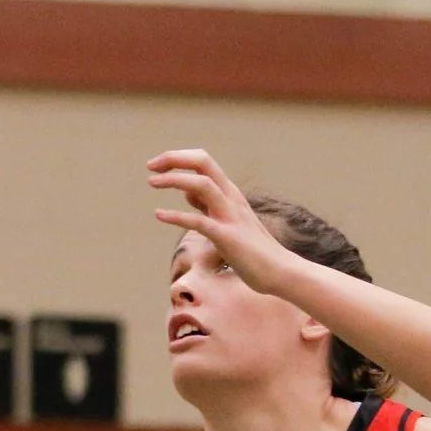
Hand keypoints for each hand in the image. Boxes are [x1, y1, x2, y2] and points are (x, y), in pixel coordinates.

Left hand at [147, 149, 300, 293]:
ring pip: (202, 185)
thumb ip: (208, 205)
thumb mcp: (229, 221)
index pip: (203, 162)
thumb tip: (186, 192)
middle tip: (150, 166)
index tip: (157, 166)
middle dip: (174, 159)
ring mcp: (230, 216)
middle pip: (203, 163)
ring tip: (151, 182)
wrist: (280, 271)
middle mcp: (231, 198)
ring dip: (174, 179)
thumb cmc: (253, 250)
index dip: (178, 158)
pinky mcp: (228, 237)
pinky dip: (177, 215)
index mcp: (230, 193)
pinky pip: (199, 221)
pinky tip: (159, 215)